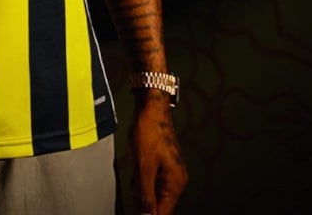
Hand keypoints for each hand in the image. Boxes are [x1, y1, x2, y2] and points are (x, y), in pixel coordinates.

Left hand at [130, 97, 187, 214]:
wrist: (152, 108)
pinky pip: (153, 182)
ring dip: (142, 190)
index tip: (135, 211)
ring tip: (135, 172)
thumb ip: (145, 195)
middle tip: (134, 186)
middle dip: (143, 202)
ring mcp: (171, 173)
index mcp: (175, 184)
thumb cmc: (149, 132)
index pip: (163, 213)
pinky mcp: (164, 165)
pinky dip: (143, 180)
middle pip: (159, 206)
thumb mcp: (143, 166)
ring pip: (154, 194)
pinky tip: (136, 168)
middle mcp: (177, 181)